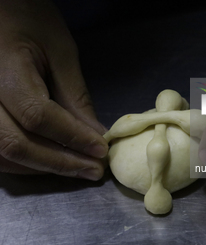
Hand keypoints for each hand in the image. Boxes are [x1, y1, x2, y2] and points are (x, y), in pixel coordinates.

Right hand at [0, 0, 107, 179]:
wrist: (1, 11)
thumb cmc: (29, 20)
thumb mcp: (60, 52)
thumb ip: (75, 96)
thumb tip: (94, 134)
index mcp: (2, 68)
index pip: (37, 115)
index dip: (72, 137)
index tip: (100, 150)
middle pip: (15, 143)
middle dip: (60, 162)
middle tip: (93, 171)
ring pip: (2, 155)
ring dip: (42, 168)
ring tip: (77, 169)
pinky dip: (24, 163)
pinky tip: (50, 162)